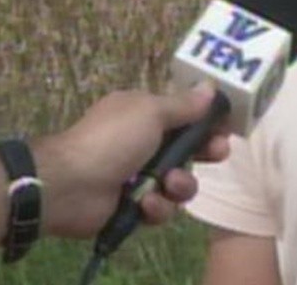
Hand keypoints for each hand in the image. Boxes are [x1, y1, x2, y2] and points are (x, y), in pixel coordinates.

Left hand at [32, 84, 231, 237]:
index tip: (226, 129)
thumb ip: (184, 105)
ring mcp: (138, 176)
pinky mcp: (133, 207)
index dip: (207, 124)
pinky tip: (145, 204)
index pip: (185, 116)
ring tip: (168, 184)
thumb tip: (210, 87)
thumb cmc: (112, 140)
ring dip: (179, 185)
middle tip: (216, 154)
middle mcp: (143, 143)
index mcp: (143, 114)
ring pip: (179, 184)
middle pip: (187, 150)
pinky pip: (161, 209)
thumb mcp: (151, 112)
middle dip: (204, 154)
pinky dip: (156, 207)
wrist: (70, 185)